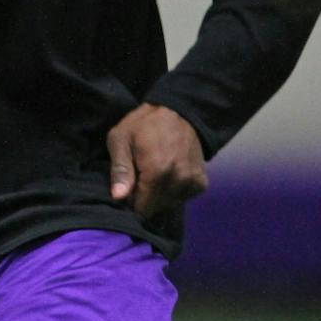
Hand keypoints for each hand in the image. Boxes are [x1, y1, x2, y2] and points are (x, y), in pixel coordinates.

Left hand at [107, 103, 207, 219]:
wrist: (180, 111)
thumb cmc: (144, 124)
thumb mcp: (120, 139)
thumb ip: (120, 169)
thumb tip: (119, 197)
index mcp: (157, 170)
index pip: (142, 208)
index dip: (131, 201)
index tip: (129, 186)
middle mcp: (178, 179)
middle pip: (155, 208)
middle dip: (145, 198)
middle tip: (141, 175)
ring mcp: (192, 182)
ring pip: (169, 204)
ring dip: (160, 195)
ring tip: (155, 172)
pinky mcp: (201, 183)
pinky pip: (183, 198)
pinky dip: (174, 191)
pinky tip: (169, 174)